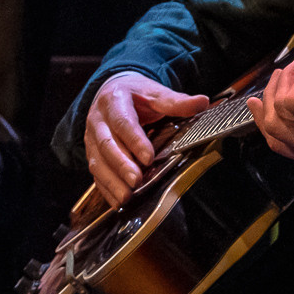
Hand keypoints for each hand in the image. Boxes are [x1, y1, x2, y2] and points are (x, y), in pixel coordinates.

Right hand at [84, 71, 212, 205]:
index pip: (123, 122)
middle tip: (137, 181)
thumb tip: (202, 102)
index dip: (135, 140)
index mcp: (113, 101)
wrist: (111, 92)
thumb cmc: (135, 95)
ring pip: (97, 162)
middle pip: (107, 144)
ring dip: (112, 181)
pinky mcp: (92, 154)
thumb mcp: (154, 92)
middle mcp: (97, 121)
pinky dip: (106, 189)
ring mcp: (91, 139)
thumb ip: (176, 101)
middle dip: (121, 165)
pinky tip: (119, 201)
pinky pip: (96, 174)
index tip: (149, 157)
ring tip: (127, 196)